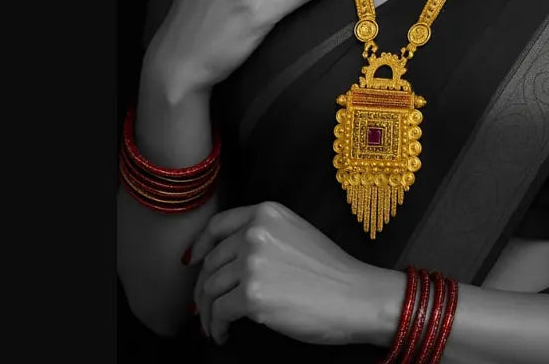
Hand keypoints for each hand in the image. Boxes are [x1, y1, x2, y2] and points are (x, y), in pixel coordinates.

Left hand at [190, 202, 403, 346]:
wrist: (355, 295)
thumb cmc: (330, 271)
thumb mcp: (295, 233)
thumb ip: (262, 235)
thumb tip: (224, 261)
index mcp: (267, 212)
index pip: (217, 226)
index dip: (200, 246)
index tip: (193, 263)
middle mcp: (255, 232)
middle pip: (211, 262)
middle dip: (204, 289)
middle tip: (206, 309)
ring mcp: (253, 262)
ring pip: (210, 290)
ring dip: (209, 313)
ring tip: (217, 326)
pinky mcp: (252, 295)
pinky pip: (219, 314)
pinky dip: (217, 328)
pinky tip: (225, 335)